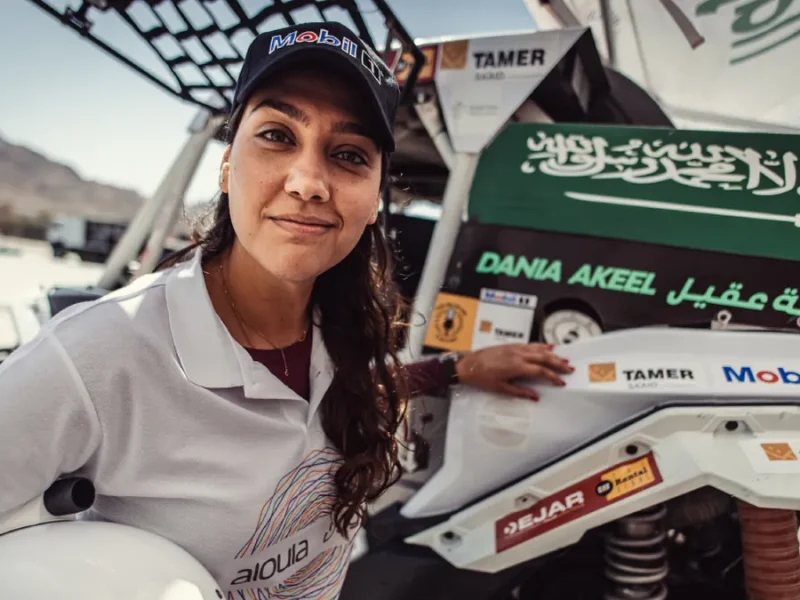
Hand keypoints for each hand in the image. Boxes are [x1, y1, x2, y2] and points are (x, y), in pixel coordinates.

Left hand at [454, 343, 572, 400]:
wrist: (467, 364)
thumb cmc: (481, 377)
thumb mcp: (500, 388)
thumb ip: (519, 392)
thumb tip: (535, 397)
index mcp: (516, 366)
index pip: (541, 371)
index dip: (553, 377)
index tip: (561, 382)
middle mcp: (517, 355)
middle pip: (544, 357)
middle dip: (558, 363)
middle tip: (569, 369)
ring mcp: (514, 348)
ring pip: (538, 349)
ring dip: (552, 354)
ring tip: (563, 358)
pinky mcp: (510, 346)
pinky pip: (529, 344)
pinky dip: (540, 345)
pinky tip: (547, 346)